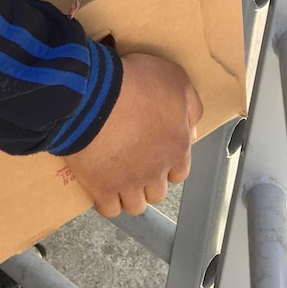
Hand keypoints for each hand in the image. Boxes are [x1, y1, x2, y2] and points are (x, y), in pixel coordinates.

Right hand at [63, 53, 203, 216]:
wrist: (94, 96)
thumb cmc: (135, 83)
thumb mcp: (176, 78)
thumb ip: (191, 105)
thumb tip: (192, 128)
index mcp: (177, 146)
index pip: (180, 171)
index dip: (168, 165)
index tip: (155, 155)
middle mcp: (156, 170)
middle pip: (157, 192)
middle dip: (149, 183)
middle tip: (134, 165)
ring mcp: (129, 182)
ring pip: (135, 205)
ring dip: (129, 195)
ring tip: (118, 180)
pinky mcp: (101, 187)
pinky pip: (109, 208)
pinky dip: (106, 202)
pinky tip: (101, 188)